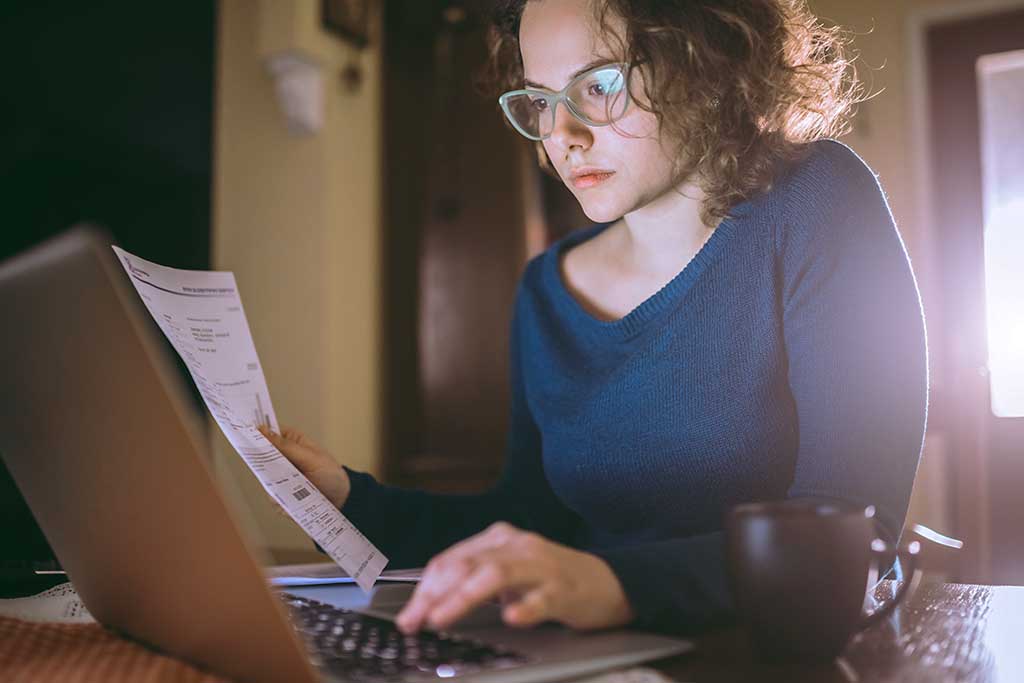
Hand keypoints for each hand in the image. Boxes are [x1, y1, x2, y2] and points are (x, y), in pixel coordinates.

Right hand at [258, 426, 350, 508]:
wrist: (341, 499)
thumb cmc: (330, 473)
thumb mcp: (312, 457)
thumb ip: (288, 446)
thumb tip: (264, 432)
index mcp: (290, 441)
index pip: (267, 433)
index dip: (255, 434)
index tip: (246, 437)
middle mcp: (282, 458)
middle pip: (260, 457)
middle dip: (264, 466)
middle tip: (276, 472)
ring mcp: (279, 477)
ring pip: (265, 480)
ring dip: (276, 486)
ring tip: (295, 490)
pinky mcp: (280, 494)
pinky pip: (273, 497)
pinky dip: (282, 501)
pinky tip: (294, 502)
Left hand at [395, 522, 633, 633]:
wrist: (609, 583)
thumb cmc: (551, 581)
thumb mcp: (508, 574)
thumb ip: (473, 581)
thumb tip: (430, 603)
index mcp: (499, 539)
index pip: (452, 560)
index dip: (424, 588)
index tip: (408, 616)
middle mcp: (517, 547)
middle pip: (466, 565)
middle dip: (434, 594)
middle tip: (414, 621)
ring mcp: (542, 567)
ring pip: (496, 575)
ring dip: (464, 597)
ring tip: (442, 617)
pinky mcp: (565, 591)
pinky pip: (542, 598)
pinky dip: (525, 608)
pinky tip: (512, 618)